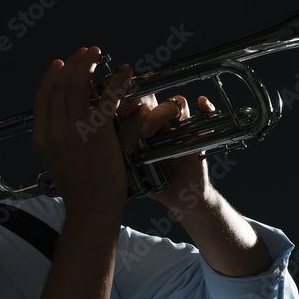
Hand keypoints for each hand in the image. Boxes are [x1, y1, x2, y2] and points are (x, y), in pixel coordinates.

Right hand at [32, 46, 132, 208]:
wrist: (91, 210)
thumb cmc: (80, 190)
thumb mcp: (57, 161)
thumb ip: (58, 139)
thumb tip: (63, 121)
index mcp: (41, 137)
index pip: (42, 97)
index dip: (52, 75)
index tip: (61, 62)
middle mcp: (53, 130)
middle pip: (60, 85)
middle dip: (74, 63)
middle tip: (86, 52)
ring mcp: (74, 131)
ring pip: (80, 85)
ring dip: (90, 64)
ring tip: (100, 54)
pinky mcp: (97, 133)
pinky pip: (107, 97)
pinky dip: (117, 80)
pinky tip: (125, 71)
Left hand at [116, 93, 216, 212]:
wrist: (178, 198)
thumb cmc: (151, 183)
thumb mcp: (128, 170)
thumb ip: (115, 156)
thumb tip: (93, 145)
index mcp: (139, 125)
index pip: (131, 103)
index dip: (123, 101)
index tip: (112, 110)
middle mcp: (158, 122)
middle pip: (150, 100)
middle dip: (137, 110)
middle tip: (126, 129)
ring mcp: (178, 126)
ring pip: (172, 104)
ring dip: (158, 114)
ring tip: (146, 133)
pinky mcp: (196, 134)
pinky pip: (204, 113)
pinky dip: (205, 106)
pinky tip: (202, 104)